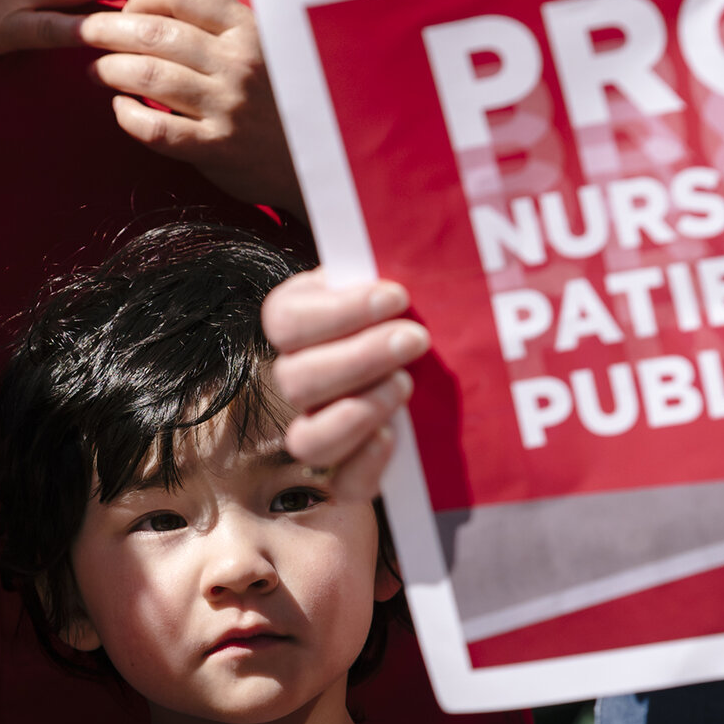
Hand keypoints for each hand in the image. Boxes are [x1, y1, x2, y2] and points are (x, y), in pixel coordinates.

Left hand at [81, 0, 300, 207]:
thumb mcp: (267, 49)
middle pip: (153, 32)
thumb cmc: (281, 100)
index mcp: (250, 29)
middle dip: (107, 30)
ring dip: (109, 69)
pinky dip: (126, 115)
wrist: (320, 161)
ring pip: (147, 75)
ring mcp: (227, 106)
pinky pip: (154, 128)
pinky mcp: (216, 148)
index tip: (127, 9)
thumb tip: (158, 9)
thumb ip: (222, 28)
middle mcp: (239, 63)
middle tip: (88, 34)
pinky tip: (120, 109)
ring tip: (96, 71)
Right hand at [261, 271, 428, 498]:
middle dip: (360, 358)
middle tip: (415, 339)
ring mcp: (317, 427)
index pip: (285, 321)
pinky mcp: (349, 470)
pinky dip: (367, 465)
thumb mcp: (396, 280)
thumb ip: (386, 265)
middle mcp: (295, 378)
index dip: (339, 312)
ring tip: (406, 385)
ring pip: (308, 440)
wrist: (437, 357)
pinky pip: (343, 485)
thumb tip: (401, 238)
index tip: (396, 296)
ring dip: (358, 413)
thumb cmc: (412, 309)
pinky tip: (395, 437)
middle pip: (296, 381)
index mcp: (296, 323)